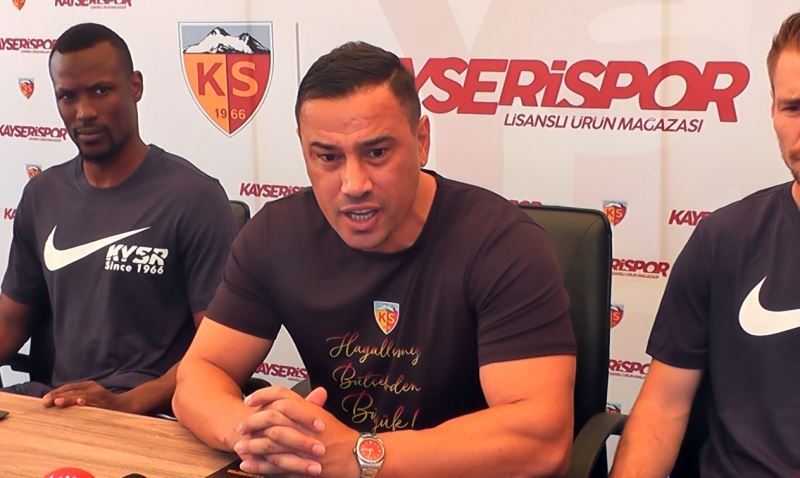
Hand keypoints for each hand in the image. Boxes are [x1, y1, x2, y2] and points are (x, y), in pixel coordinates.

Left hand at [42, 381, 130, 411]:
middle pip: (72, 390)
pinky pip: (95, 401)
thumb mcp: (90, 399)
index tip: (44, 400)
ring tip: (57, 402)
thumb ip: (76, 399)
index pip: (68, 387)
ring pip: (81, 395)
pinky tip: (80, 402)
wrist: (127, 405)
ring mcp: (99, 394)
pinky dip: (86, 401)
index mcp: (88, 386)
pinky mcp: (106, 402)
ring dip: (68, 399)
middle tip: (46, 402)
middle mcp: (92, 388)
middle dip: (58, 396)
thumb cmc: (105, 405)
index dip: (56, 392)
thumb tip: (57, 404)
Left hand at [235, 386, 359, 476]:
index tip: (249, 400)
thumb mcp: (321, 414)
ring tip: (239, 447)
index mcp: (308, 409)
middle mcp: (304, 425)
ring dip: (252, 445)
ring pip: (270, 443)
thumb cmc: (339, 435)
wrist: (355, 455)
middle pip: (271, 418)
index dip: (262, 395)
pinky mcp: (301, 465)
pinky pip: (275, 465)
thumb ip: (302, 405)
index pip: (281, 395)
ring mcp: (303, 446)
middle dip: (251, 422)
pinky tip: (247, 464)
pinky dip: (259, 465)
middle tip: (241, 427)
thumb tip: (282, 400)